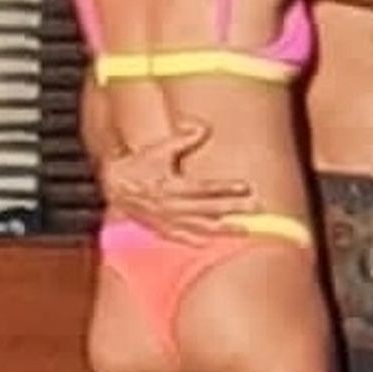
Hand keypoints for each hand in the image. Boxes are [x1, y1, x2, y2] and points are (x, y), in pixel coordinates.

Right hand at [100, 123, 255, 238]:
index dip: (226, 187)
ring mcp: (168, 222)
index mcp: (171, 186)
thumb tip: (204, 127)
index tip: (246, 186)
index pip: (204, 187)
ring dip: (225, 229)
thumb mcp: (159, 149)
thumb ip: (183, 139)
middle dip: (234, 209)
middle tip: (257, 208)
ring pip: (201, 228)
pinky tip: (218, 244)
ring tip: (246, 229)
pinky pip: (186, 240)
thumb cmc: (139, 165)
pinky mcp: (164, 231)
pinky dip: (202, 242)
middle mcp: (171, 207)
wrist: (114, 187)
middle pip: (208, 210)